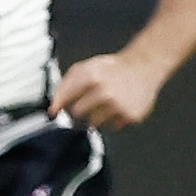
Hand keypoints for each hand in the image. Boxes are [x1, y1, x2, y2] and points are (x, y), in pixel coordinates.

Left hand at [50, 52, 165, 132]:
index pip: (65, 98)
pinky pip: (112, 127)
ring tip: (104, 104)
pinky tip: (118, 107)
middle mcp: (104, 92)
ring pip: (93, 124)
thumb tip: (53, 107)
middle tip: (87, 104)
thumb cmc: (112, 69)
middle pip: (77, 114)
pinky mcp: (130, 116)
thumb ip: (65, 84)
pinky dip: (112, 120)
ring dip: (95, 117)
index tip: (54, 112)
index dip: (58, 106)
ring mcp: (118, 105)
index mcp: (90, 77)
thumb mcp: (86, 67)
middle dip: (78, 111)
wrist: (143, 67)